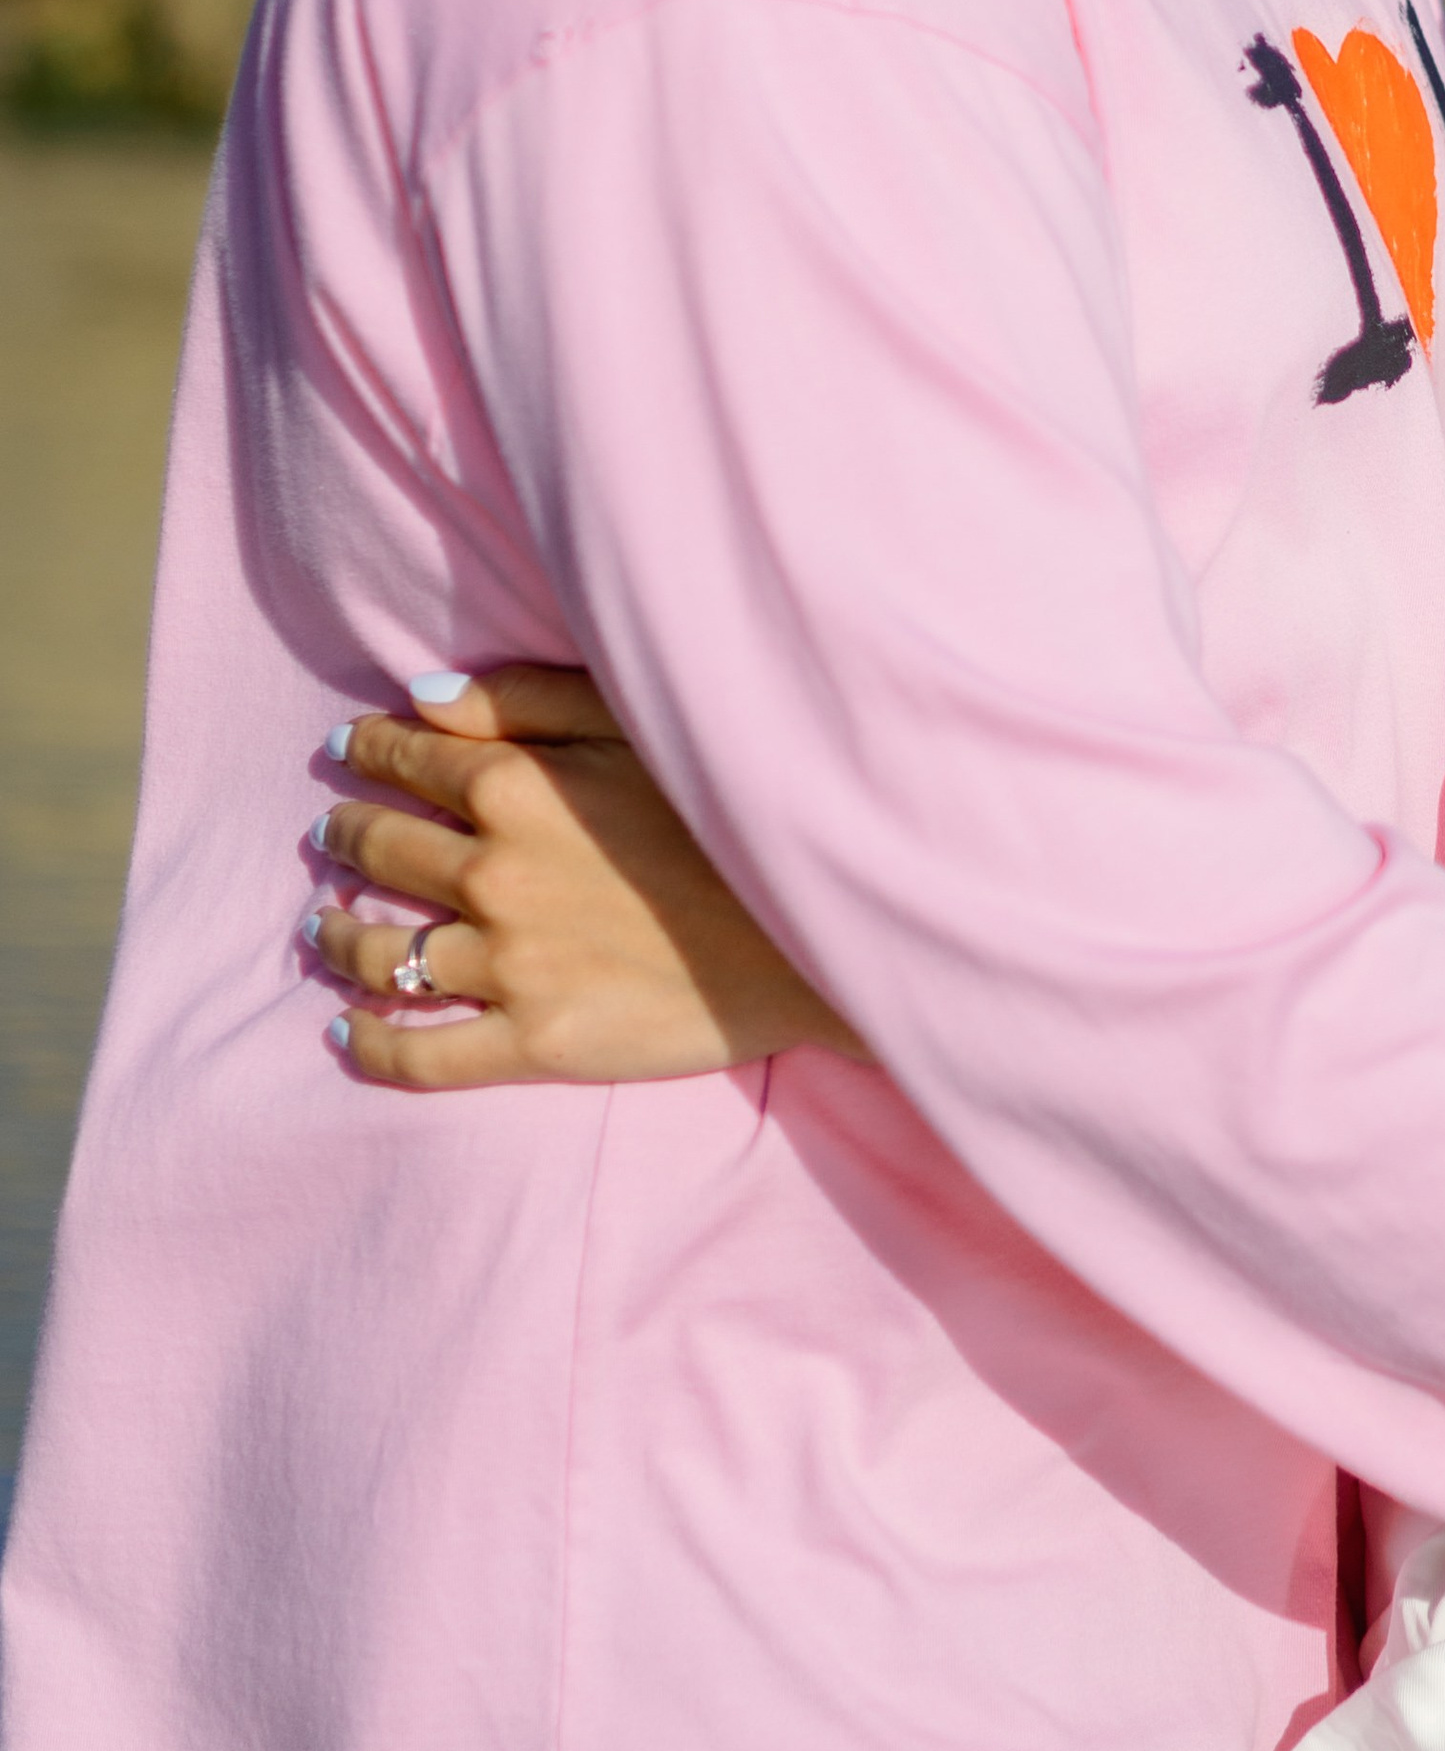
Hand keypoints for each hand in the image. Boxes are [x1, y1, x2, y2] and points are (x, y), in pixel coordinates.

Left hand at [304, 666, 869, 1088]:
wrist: (816, 930)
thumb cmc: (731, 811)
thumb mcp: (636, 723)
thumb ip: (524, 701)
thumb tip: (422, 697)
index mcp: (515, 788)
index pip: (406, 759)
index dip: (366, 751)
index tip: (347, 752)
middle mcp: (495, 876)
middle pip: (381, 851)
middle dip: (346, 835)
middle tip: (330, 835)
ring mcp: (509, 967)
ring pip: (381, 952)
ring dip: (336, 934)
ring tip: (323, 928)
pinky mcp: (535, 1045)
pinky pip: (418, 1053)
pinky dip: (367, 1043)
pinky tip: (344, 1031)